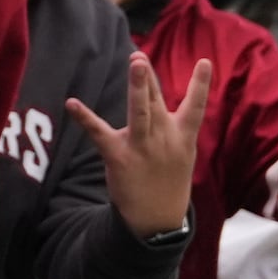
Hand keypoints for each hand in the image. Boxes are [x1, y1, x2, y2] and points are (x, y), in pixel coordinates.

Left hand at [67, 52, 214, 237]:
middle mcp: (164, 139)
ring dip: (136, 89)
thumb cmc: (168, 177)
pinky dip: (85, 118)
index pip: (196, 107)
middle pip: (156, 103)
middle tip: (139, 58)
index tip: (205, 62)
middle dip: (148, 81)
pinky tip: (72, 104)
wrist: (157, 220)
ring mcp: (142, 147)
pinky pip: (99, 133)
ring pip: (139, 113)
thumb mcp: (181, 152)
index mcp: (182, 137)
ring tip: (134, 65)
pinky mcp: (119, 157)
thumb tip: (153, 89)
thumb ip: (171, 121)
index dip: (201, 85)